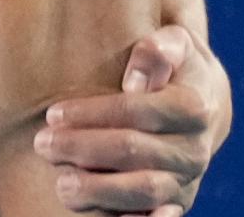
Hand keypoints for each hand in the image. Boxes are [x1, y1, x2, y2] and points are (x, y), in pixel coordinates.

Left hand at [34, 24, 227, 215]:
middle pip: (135, 152)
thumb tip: (135, 79)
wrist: (201, 103)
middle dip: (84, 148)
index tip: (52, 113)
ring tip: (61, 185)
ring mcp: (184, 179)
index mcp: (194, 106)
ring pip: (144, 191)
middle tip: (42, 144)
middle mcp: (193, 148)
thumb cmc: (173, 64)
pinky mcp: (173, 202)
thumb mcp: (173, 43)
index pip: (139, 111)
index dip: (94, 114)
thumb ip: (160, 48)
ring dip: (100, 190)